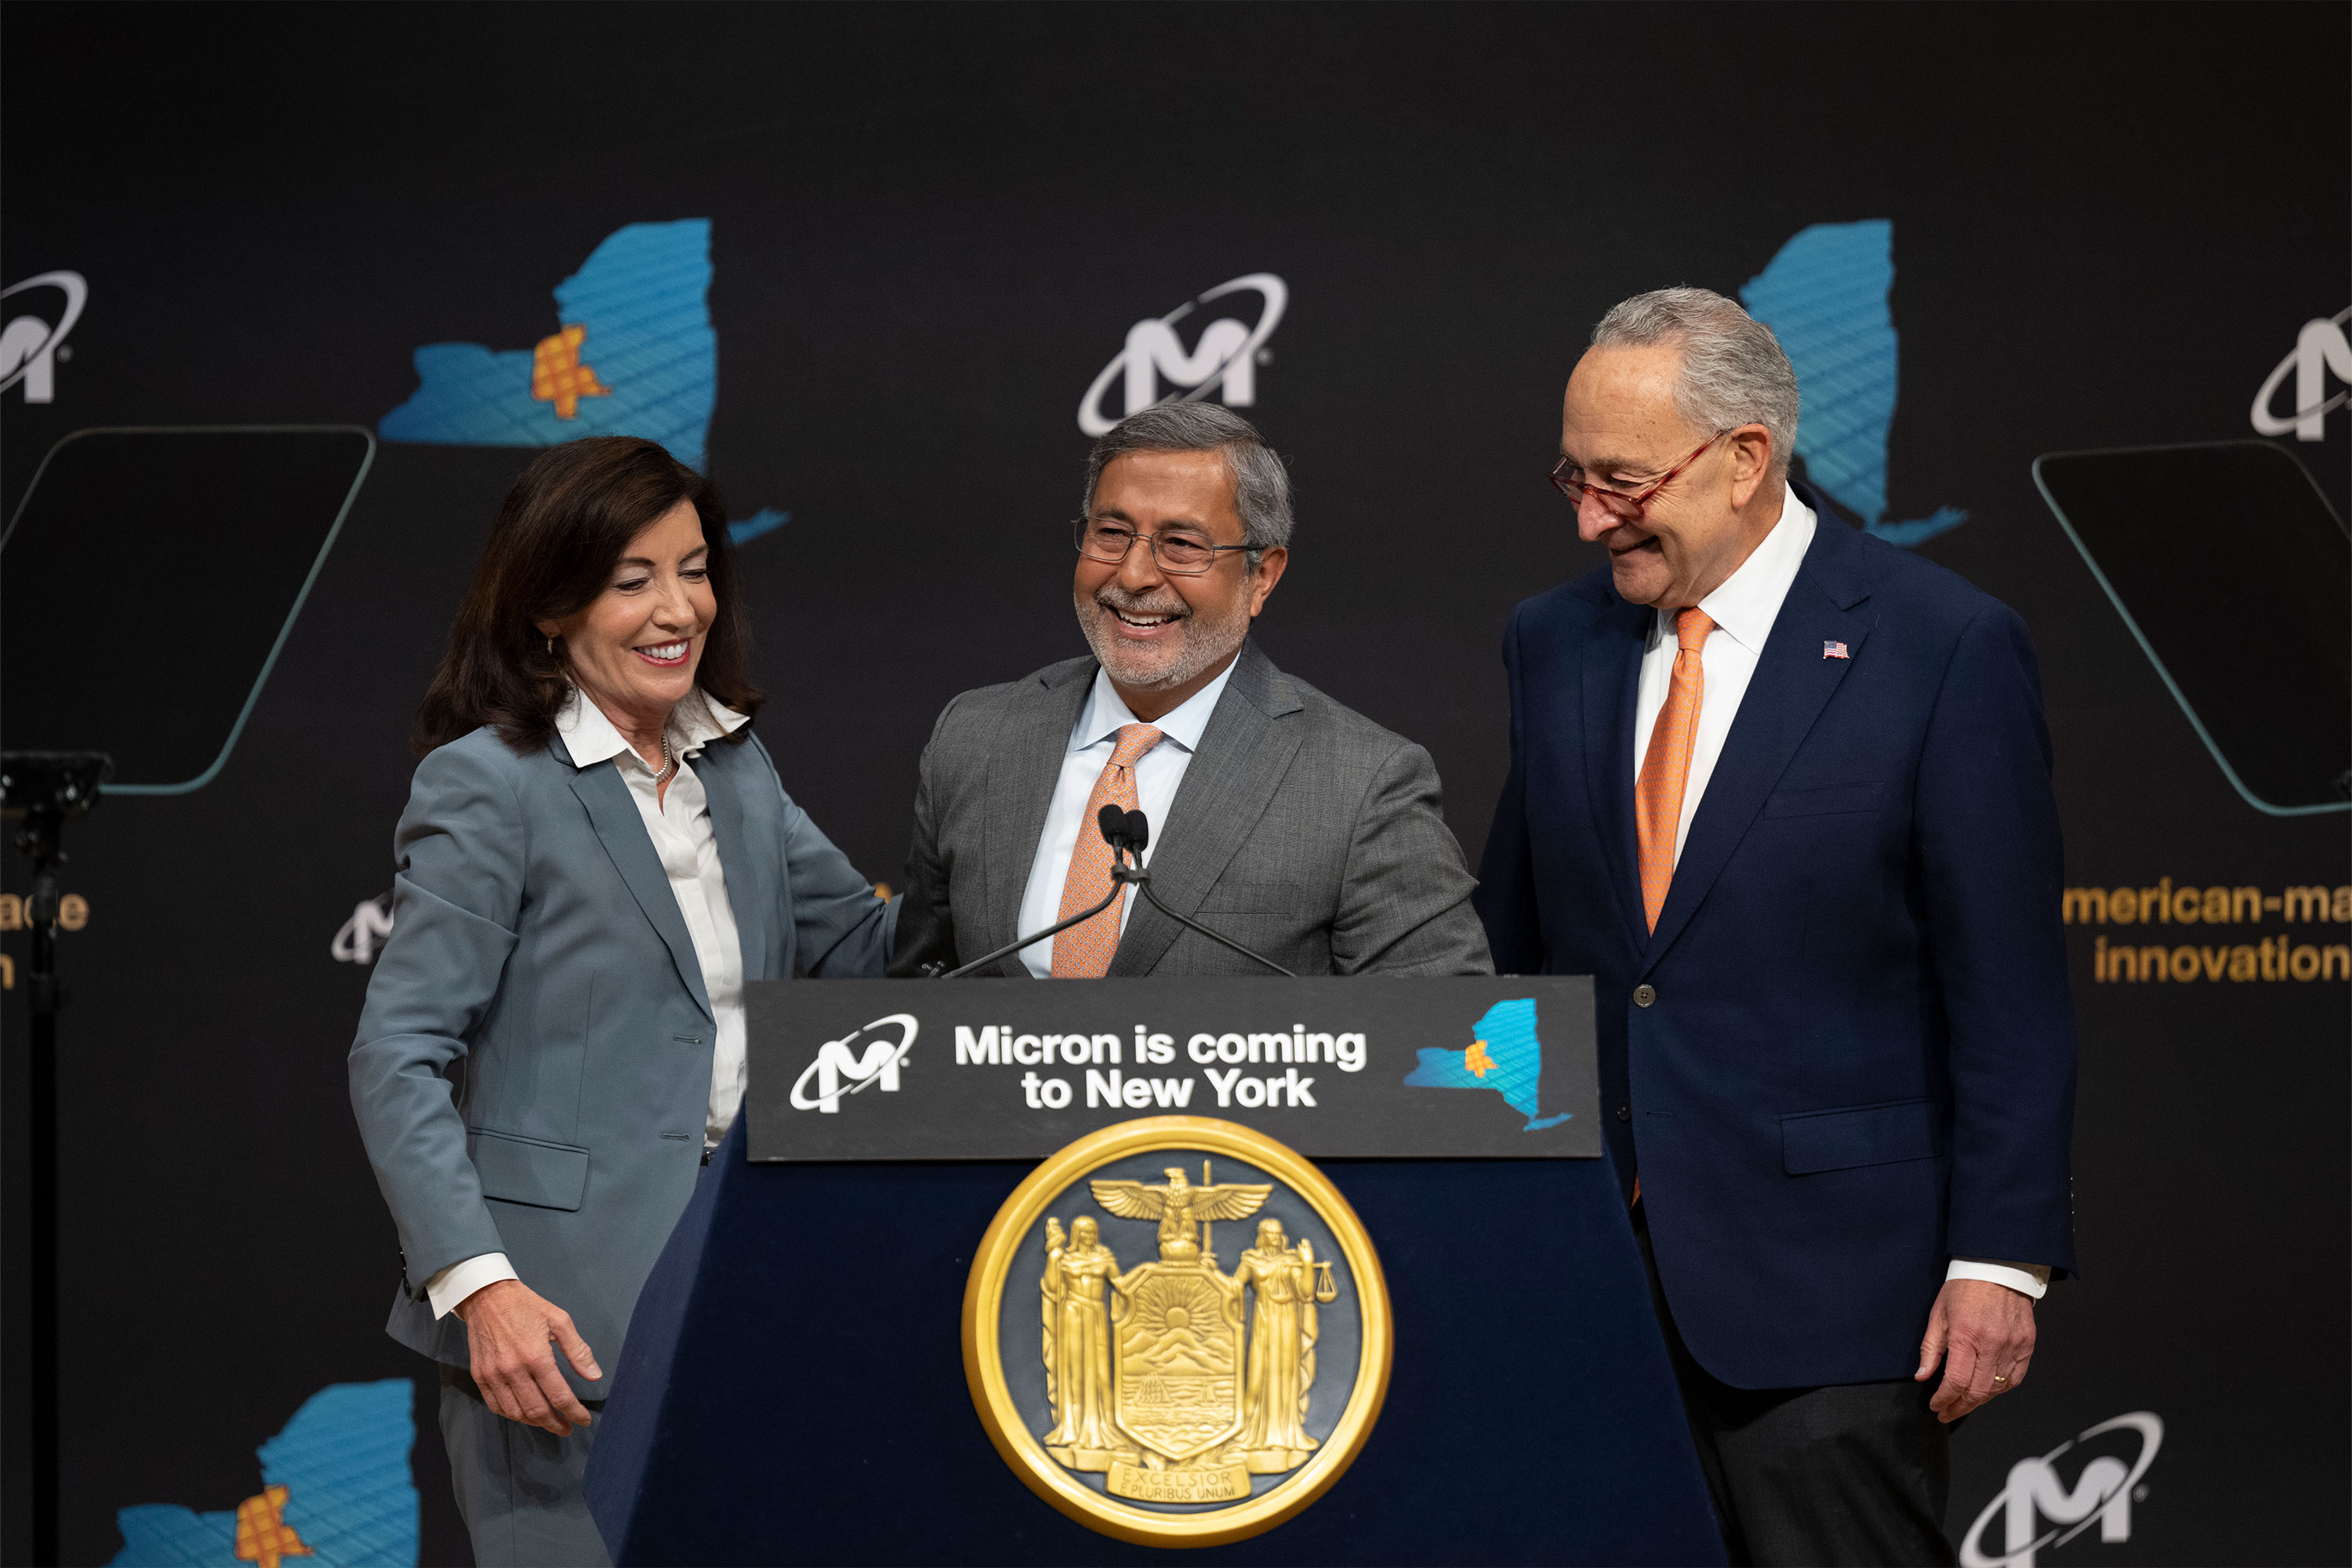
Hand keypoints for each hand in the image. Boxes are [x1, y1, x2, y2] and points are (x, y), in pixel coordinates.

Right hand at [454, 1279, 602, 1434]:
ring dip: (534, 1422)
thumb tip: (595, 1376)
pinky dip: (511, 1414)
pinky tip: (524, 1413)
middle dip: (555, 1424)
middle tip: (567, 1427)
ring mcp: (493, 1375)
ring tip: (548, 1421)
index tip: (584, 1420)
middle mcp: (513, 1370)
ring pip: (515, 1413)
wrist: (488, 1296)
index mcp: (536, 1356)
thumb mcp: (559, 1321)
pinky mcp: (479, 1376)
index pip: (559, 1396)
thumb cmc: (527, 1306)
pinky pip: (496, 1406)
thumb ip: (578, 1351)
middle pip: (537, 1410)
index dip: (574, 1412)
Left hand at [1915, 1277, 2034, 1422]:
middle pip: (1977, 1391)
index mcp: (1966, 1335)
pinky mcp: (2026, 1345)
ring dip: (1979, 1401)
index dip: (1944, 1399)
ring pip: (1997, 1388)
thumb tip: (1922, 1376)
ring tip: (1964, 1404)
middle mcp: (1992, 1344)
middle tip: (1948, 1412)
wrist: (1997, 1269)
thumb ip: (1931, 1348)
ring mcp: (2012, 1346)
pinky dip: (2000, 1389)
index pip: (1955, 1381)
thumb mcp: (1938, 1314)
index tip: (1936, 1406)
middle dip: (1960, 1407)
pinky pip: (2015, 1378)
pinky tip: (1988, 1391)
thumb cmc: (1965, 1289)